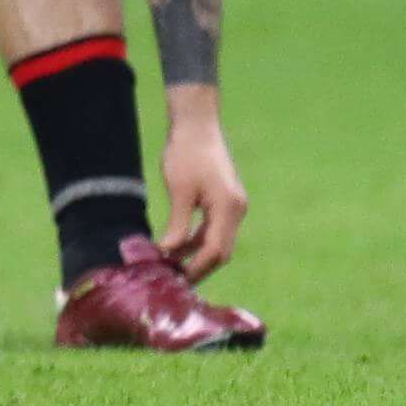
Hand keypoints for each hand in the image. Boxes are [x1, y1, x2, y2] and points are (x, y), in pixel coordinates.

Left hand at [156, 95, 248, 280]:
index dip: (196, 268)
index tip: (176, 280)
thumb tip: (168, 254)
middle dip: (199, 267)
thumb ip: (178, 226)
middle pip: (221, 251)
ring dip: (197, 254)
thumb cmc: (186, 153)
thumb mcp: (179, 192)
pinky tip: (179, 246)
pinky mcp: (226, 200)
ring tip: (173, 267)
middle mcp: (237, 209)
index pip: (215, 251)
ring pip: (218, 240)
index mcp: (228, 207)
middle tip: (175, 281)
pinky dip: (199, 239)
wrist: (196, 124)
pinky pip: (215, 228)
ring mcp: (234, 204)